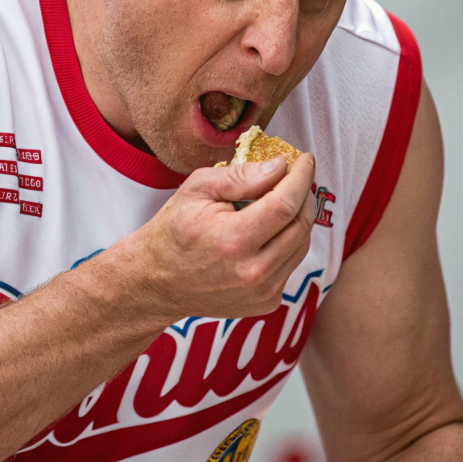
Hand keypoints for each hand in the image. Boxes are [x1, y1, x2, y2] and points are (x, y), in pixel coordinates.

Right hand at [132, 153, 315, 320]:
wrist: (157, 281)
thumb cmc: (174, 229)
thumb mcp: (197, 189)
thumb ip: (240, 176)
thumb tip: (280, 166)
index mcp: (234, 240)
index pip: (286, 204)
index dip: (301, 177)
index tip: (304, 159)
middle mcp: (254, 271)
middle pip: (301, 224)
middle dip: (304, 193)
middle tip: (295, 175)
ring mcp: (262, 292)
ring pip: (302, 244)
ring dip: (299, 217)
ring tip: (281, 199)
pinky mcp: (266, 302)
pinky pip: (291, 263)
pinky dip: (287, 241)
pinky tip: (267, 230)